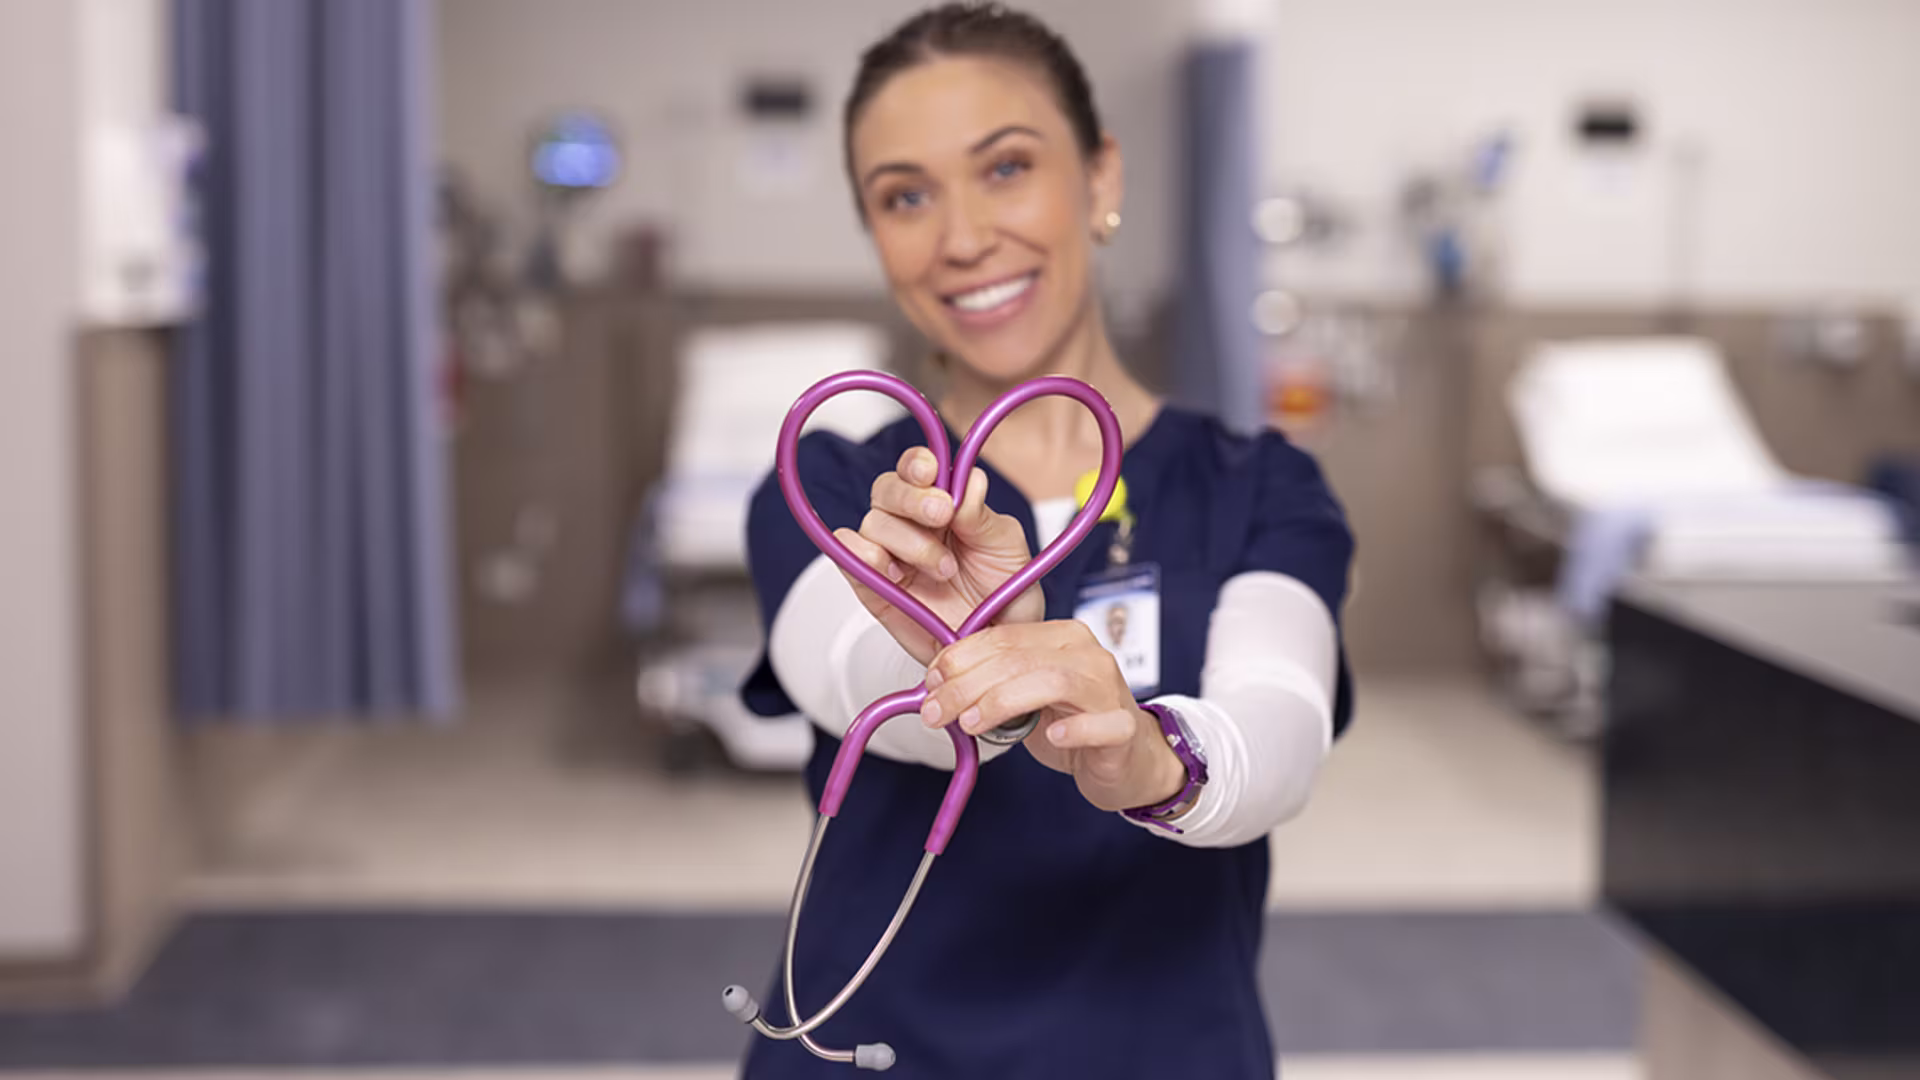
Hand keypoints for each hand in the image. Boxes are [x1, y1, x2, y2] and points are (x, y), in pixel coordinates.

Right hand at [833, 447, 1042, 665]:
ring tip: (944, 570)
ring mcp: (889, 555)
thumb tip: (968, 481)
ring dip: (908, 542)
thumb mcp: (1006, 548)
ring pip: (872, 523)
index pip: (917, 468)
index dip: (917, 464)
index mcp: (944, 503)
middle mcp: (911, 524)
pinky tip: (894, 571)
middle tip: (943, 516)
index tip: (932, 473)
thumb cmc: (1005, 595)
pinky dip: (862, 556)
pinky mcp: (872, 586)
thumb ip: (983, 516)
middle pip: (886, 488)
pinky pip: (847, 557)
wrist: (996, 648)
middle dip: (912, 498)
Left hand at [920, 621, 1186, 812]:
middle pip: (1018, 660)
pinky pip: (1099, 723)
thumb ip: (990, 683)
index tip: (929, 684)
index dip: (959, 658)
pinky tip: (1053, 737)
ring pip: (1051, 682)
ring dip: (1001, 702)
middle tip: (935, 713)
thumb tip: (935, 682)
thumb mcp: (1023, 697)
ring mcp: (1109, 689)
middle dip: (967, 686)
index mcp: (1060, 637)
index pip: (1002, 638)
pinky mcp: (1123, 727)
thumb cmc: (1070, 723)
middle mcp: (1086, 654)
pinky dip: (1074, 728)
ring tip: (970, 725)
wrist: (1125, 759)